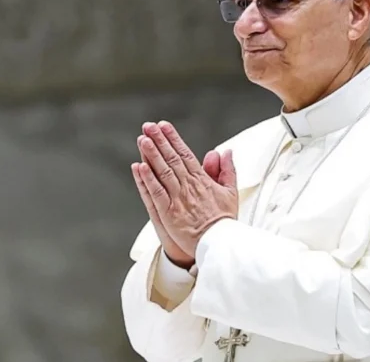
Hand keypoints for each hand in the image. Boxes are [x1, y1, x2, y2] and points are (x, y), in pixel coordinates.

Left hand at [137, 121, 237, 256]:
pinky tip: (139, 167)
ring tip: (142, 139)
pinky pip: (156, 193)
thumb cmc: (224, 221)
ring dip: (151, 154)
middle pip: (171, 159)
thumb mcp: (231, 192)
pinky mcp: (169, 213)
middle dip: (159, 140)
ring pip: (162, 172)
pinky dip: (147, 179)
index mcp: (202, 180)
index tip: (164, 126)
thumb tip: (225, 152)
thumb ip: (227, 170)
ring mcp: (177, 199)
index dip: (173, 138)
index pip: (185, 154)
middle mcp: (188, 186)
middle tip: (149, 126)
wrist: (220, 244)